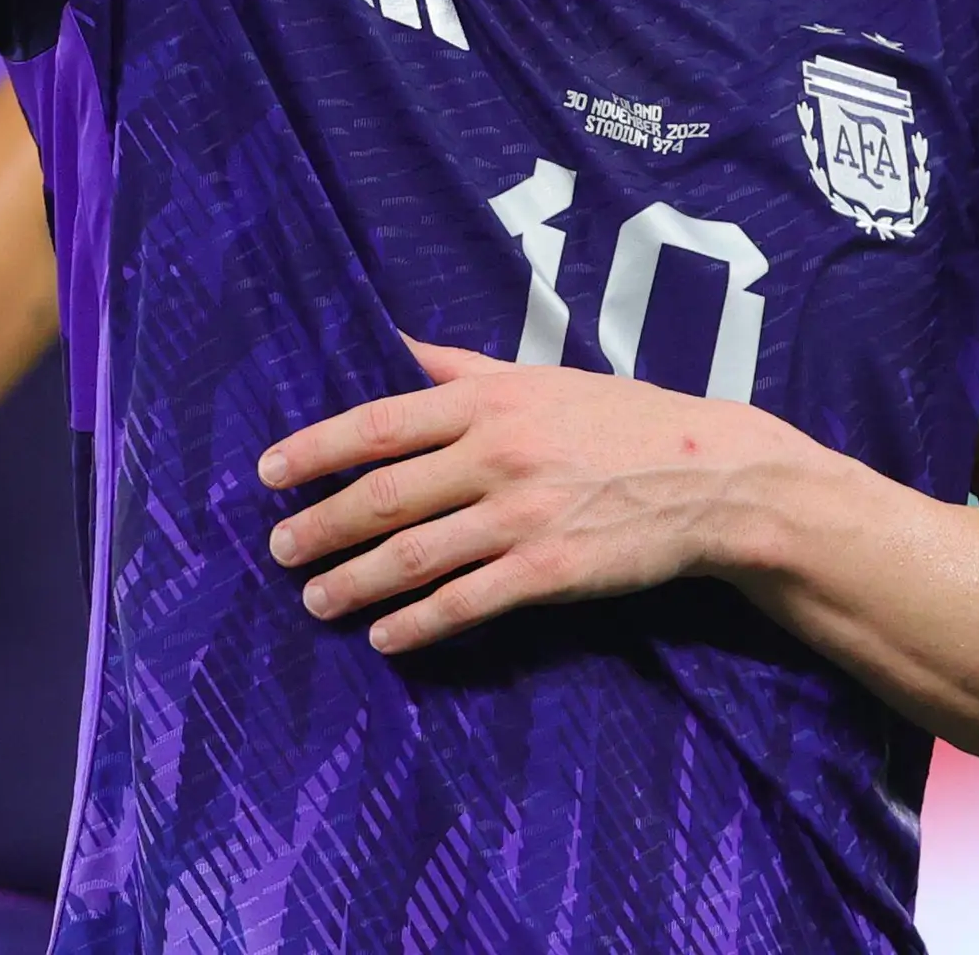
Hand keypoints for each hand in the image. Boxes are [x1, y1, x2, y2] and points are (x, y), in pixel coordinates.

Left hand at [259, 338, 807, 652]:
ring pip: (414, 555)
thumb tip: (394, 341)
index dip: (316, 449)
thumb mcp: (543, 377)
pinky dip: (417, 623)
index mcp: (491, 400)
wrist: (709, 475)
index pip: (380, 423)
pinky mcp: (548, 569)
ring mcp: (521, 514)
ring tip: (315, 600)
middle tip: (280, 550)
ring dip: (353, 581)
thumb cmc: (622, 420)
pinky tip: (385, 637)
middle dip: (321, 525)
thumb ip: (463, 368)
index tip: (269, 474)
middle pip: (384, 494)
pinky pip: (465, 602)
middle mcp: (497, 453)